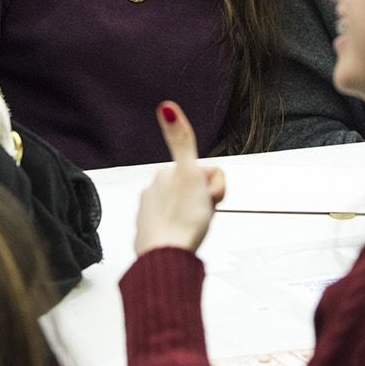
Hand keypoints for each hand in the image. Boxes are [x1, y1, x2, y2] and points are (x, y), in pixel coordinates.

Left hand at [133, 102, 225, 255]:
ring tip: (192, 230)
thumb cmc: (182, 219)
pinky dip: (182, 231)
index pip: (205, 173)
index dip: (214, 188)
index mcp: (165, 174)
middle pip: (196, 191)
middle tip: (200, 217)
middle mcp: (153, 190)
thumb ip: (181, 140)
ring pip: (186, 208)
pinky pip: (174, 226)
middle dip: (205, 202)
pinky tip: (182, 239)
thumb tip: (166, 106)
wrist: (165, 259)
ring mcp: (150, 212)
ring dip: (195, 217)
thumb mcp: (190, 174)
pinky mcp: (150, 233)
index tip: (206, 199)